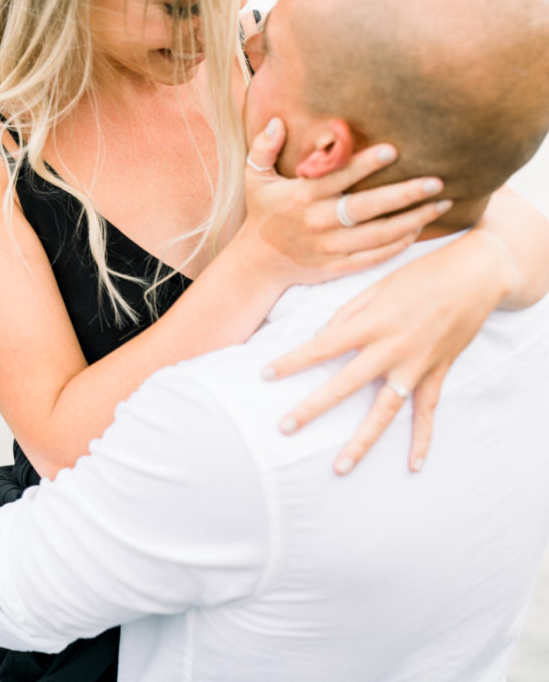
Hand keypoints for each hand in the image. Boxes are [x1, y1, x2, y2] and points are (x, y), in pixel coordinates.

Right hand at [242, 117, 451, 288]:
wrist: (259, 262)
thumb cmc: (263, 212)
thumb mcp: (254, 177)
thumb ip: (263, 147)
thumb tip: (276, 121)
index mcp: (302, 197)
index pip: (339, 177)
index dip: (365, 164)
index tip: (393, 150)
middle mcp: (318, 222)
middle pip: (367, 208)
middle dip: (404, 194)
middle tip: (436, 182)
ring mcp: (330, 247)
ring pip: (378, 235)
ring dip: (412, 220)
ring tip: (441, 205)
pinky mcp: (338, 266)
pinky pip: (374, 257)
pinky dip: (397, 245)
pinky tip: (418, 229)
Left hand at [262, 229, 507, 473]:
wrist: (475, 275)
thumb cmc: (422, 273)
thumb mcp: (379, 284)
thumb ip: (349, 311)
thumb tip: (322, 335)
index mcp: (371, 322)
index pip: (322, 346)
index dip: (292, 361)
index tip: (265, 375)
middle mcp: (391, 348)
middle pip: (345, 384)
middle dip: (313, 407)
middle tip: (285, 427)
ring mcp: (416, 365)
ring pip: (385, 411)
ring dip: (361, 440)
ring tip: (339, 466)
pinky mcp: (438, 373)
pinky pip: (427, 412)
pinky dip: (422, 439)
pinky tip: (414, 465)